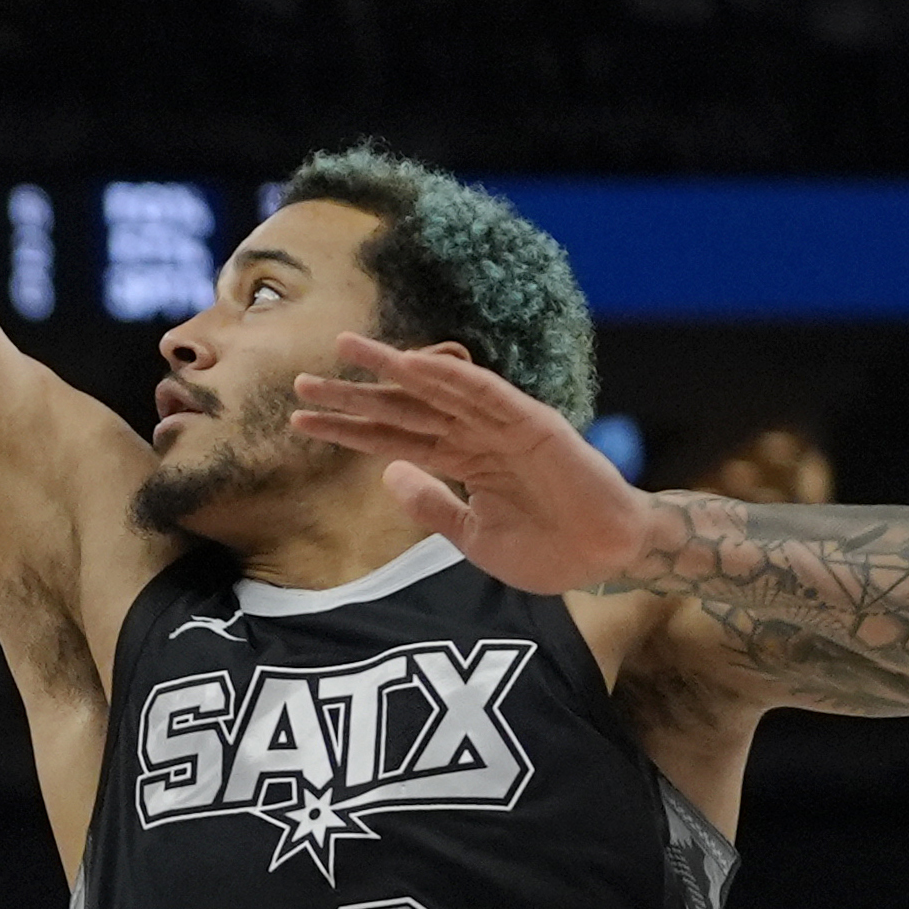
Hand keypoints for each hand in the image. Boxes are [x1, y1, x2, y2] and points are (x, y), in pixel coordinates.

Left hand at [288, 333, 657, 593]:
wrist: (607, 557)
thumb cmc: (549, 549)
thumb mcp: (473, 537)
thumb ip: (432, 506)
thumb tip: (388, 473)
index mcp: (461, 460)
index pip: (392, 438)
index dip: (347, 429)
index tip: (301, 418)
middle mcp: (474, 435)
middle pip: (402, 410)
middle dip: (353, 396)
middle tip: (301, 380)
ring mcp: (502, 425)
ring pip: (436, 391)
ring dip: (394, 368)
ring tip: (348, 350)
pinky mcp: (533, 422)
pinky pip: (486, 393)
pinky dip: (450, 375)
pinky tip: (414, 362)